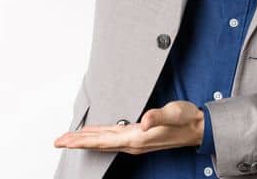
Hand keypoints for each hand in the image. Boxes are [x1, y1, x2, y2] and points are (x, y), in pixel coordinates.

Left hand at [53, 100, 204, 153]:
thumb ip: (157, 116)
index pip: (103, 140)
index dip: (82, 140)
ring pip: (103, 141)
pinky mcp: (137, 136)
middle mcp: (133, 142)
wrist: (198, 128)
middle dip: (76, 142)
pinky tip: (92, 134)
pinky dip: (98, 136)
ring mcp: (134, 141)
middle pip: (98, 143)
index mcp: (137, 138)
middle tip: (57, 141)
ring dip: (84, 140)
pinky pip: (111, 138)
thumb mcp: (173, 113)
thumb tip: (144, 121)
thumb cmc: (186, 119)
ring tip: (68, 139)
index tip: (65, 141)